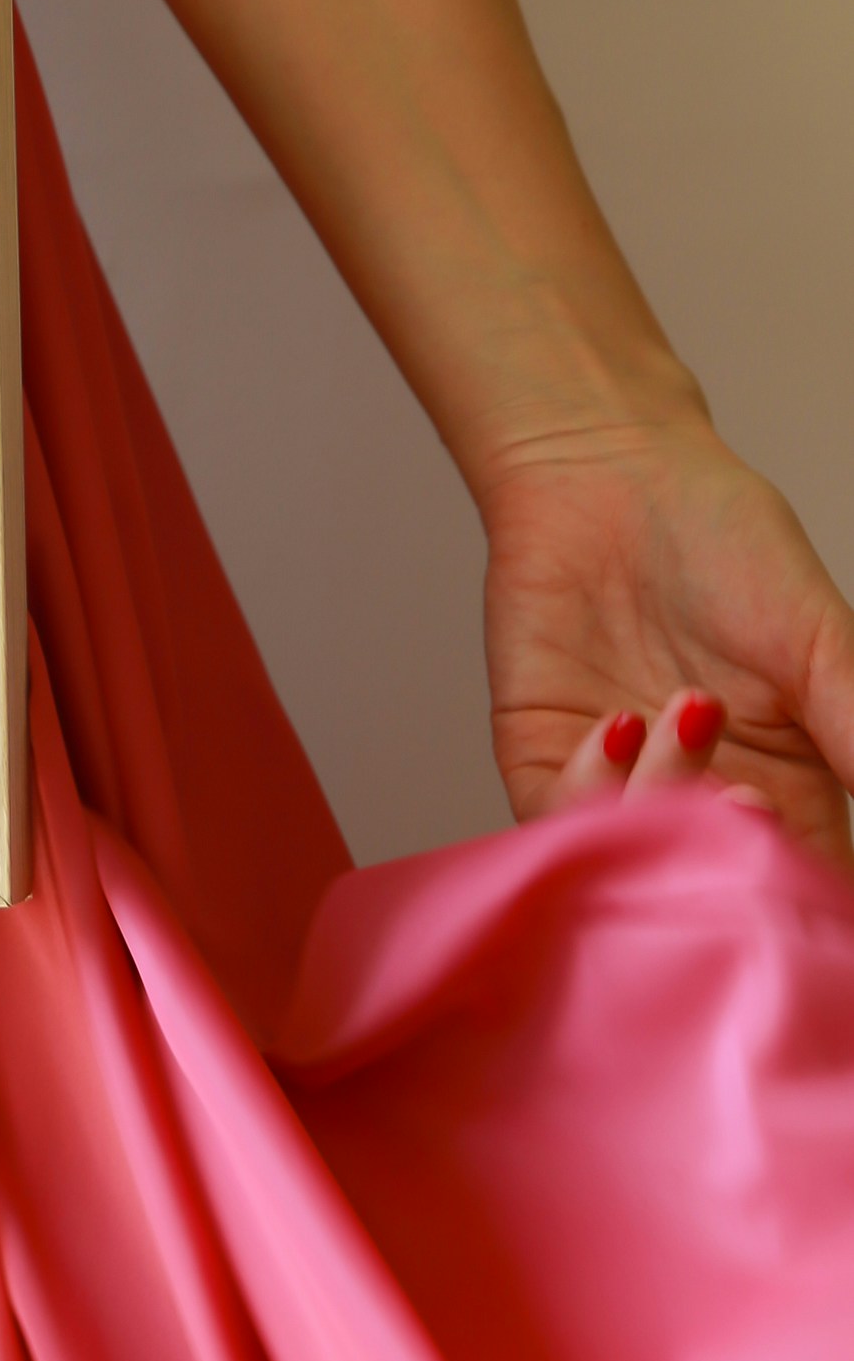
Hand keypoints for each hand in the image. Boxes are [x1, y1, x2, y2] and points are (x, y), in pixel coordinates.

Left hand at [480, 411, 853, 857]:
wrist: (606, 471)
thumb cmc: (725, 540)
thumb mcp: (817, 639)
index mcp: (789, 790)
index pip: (803, 880)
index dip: (801, 886)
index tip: (796, 845)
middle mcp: (702, 802)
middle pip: (716, 889)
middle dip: (729, 856)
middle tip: (744, 789)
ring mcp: (620, 789)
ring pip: (635, 863)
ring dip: (661, 807)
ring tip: (688, 718)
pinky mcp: (542, 764)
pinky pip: (556, 823)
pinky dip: (587, 791)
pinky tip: (617, 722)